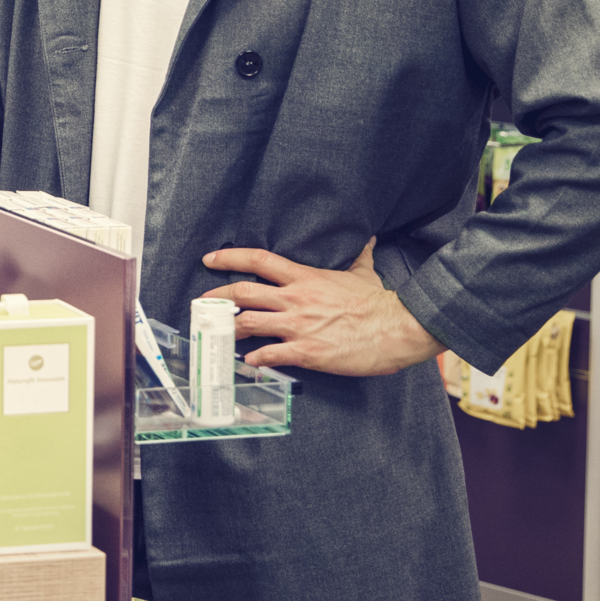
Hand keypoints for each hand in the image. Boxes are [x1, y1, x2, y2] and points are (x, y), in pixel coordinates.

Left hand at [202, 239, 445, 376]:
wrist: (397, 328)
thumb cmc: (379, 302)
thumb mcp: (364, 272)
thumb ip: (358, 255)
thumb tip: (367, 239)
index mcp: (305, 278)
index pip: (259, 260)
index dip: (229, 257)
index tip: (210, 259)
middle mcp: (295, 299)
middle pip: (243, 292)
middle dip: (217, 297)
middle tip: (203, 303)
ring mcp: (298, 326)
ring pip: (249, 323)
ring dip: (229, 329)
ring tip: (217, 334)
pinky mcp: (306, 352)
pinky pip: (270, 354)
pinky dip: (254, 358)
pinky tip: (248, 361)